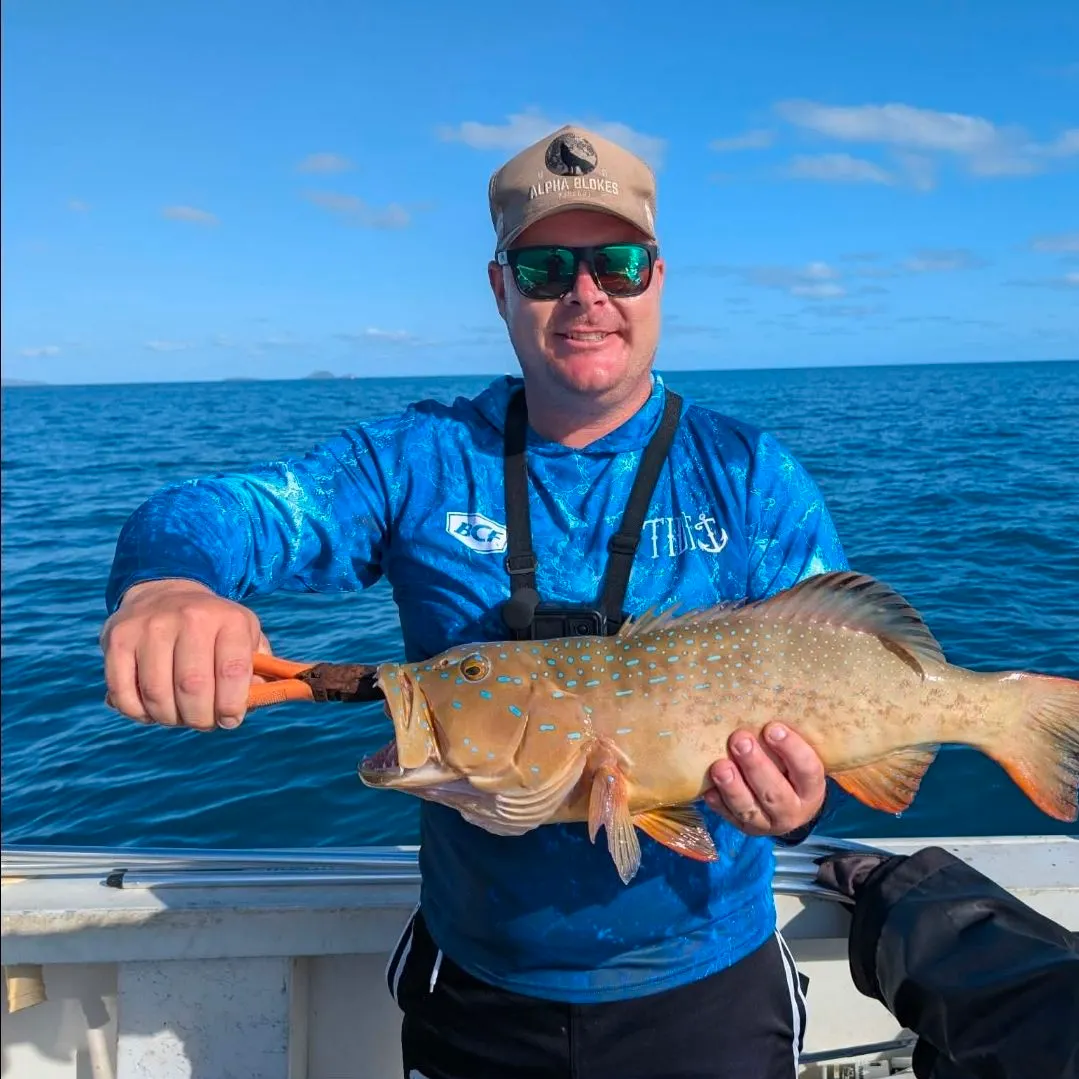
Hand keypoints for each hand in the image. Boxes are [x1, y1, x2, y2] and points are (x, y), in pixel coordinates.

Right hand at [100, 578, 270, 731]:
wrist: (165, 594)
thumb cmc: (214, 630)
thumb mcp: (245, 639)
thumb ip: (259, 673)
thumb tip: (256, 703)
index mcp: (228, 619)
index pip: (233, 672)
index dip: (232, 706)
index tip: (230, 719)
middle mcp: (189, 617)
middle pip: (193, 688)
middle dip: (200, 718)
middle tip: (204, 721)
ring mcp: (150, 626)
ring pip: (157, 696)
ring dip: (170, 718)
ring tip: (179, 715)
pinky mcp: (118, 639)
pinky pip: (124, 695)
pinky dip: (139, 713)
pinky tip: (152, 709)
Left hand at [704, 723, 825, 836]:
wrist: (788, 804)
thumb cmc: (789, 768)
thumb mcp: (797, 756)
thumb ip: (785, 738)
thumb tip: (765, 699)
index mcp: (811, 789)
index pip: (807, 770)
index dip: (792, 749)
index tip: (772, 727)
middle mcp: (793, 811)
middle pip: (774, 792)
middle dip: (755, 765)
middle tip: (740, 740)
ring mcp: (767, 823)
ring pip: (749, 809)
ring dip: (733, 787)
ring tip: (720, 766)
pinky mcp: (744, 828)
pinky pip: (729, 817)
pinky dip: (718, 803)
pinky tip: (708, 789)